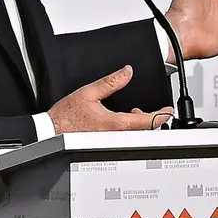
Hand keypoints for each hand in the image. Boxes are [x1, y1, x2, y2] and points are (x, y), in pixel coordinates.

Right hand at [48, 66, 171, 134]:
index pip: (147, 121)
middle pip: (143, 131)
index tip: (167, 110)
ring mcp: (110, 142)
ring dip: (138, 125)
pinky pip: (123, 139)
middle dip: (149, 120)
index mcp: (115, 123)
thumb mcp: (88, 93)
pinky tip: (120, 121)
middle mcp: (115, 136)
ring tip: (132, 113)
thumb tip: (127, 72)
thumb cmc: (65, 117)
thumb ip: (111, 82)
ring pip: (134, 136)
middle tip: (147, 110)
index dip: (162, 115)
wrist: (50, 133)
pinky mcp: (104, 145)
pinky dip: (128, 130)